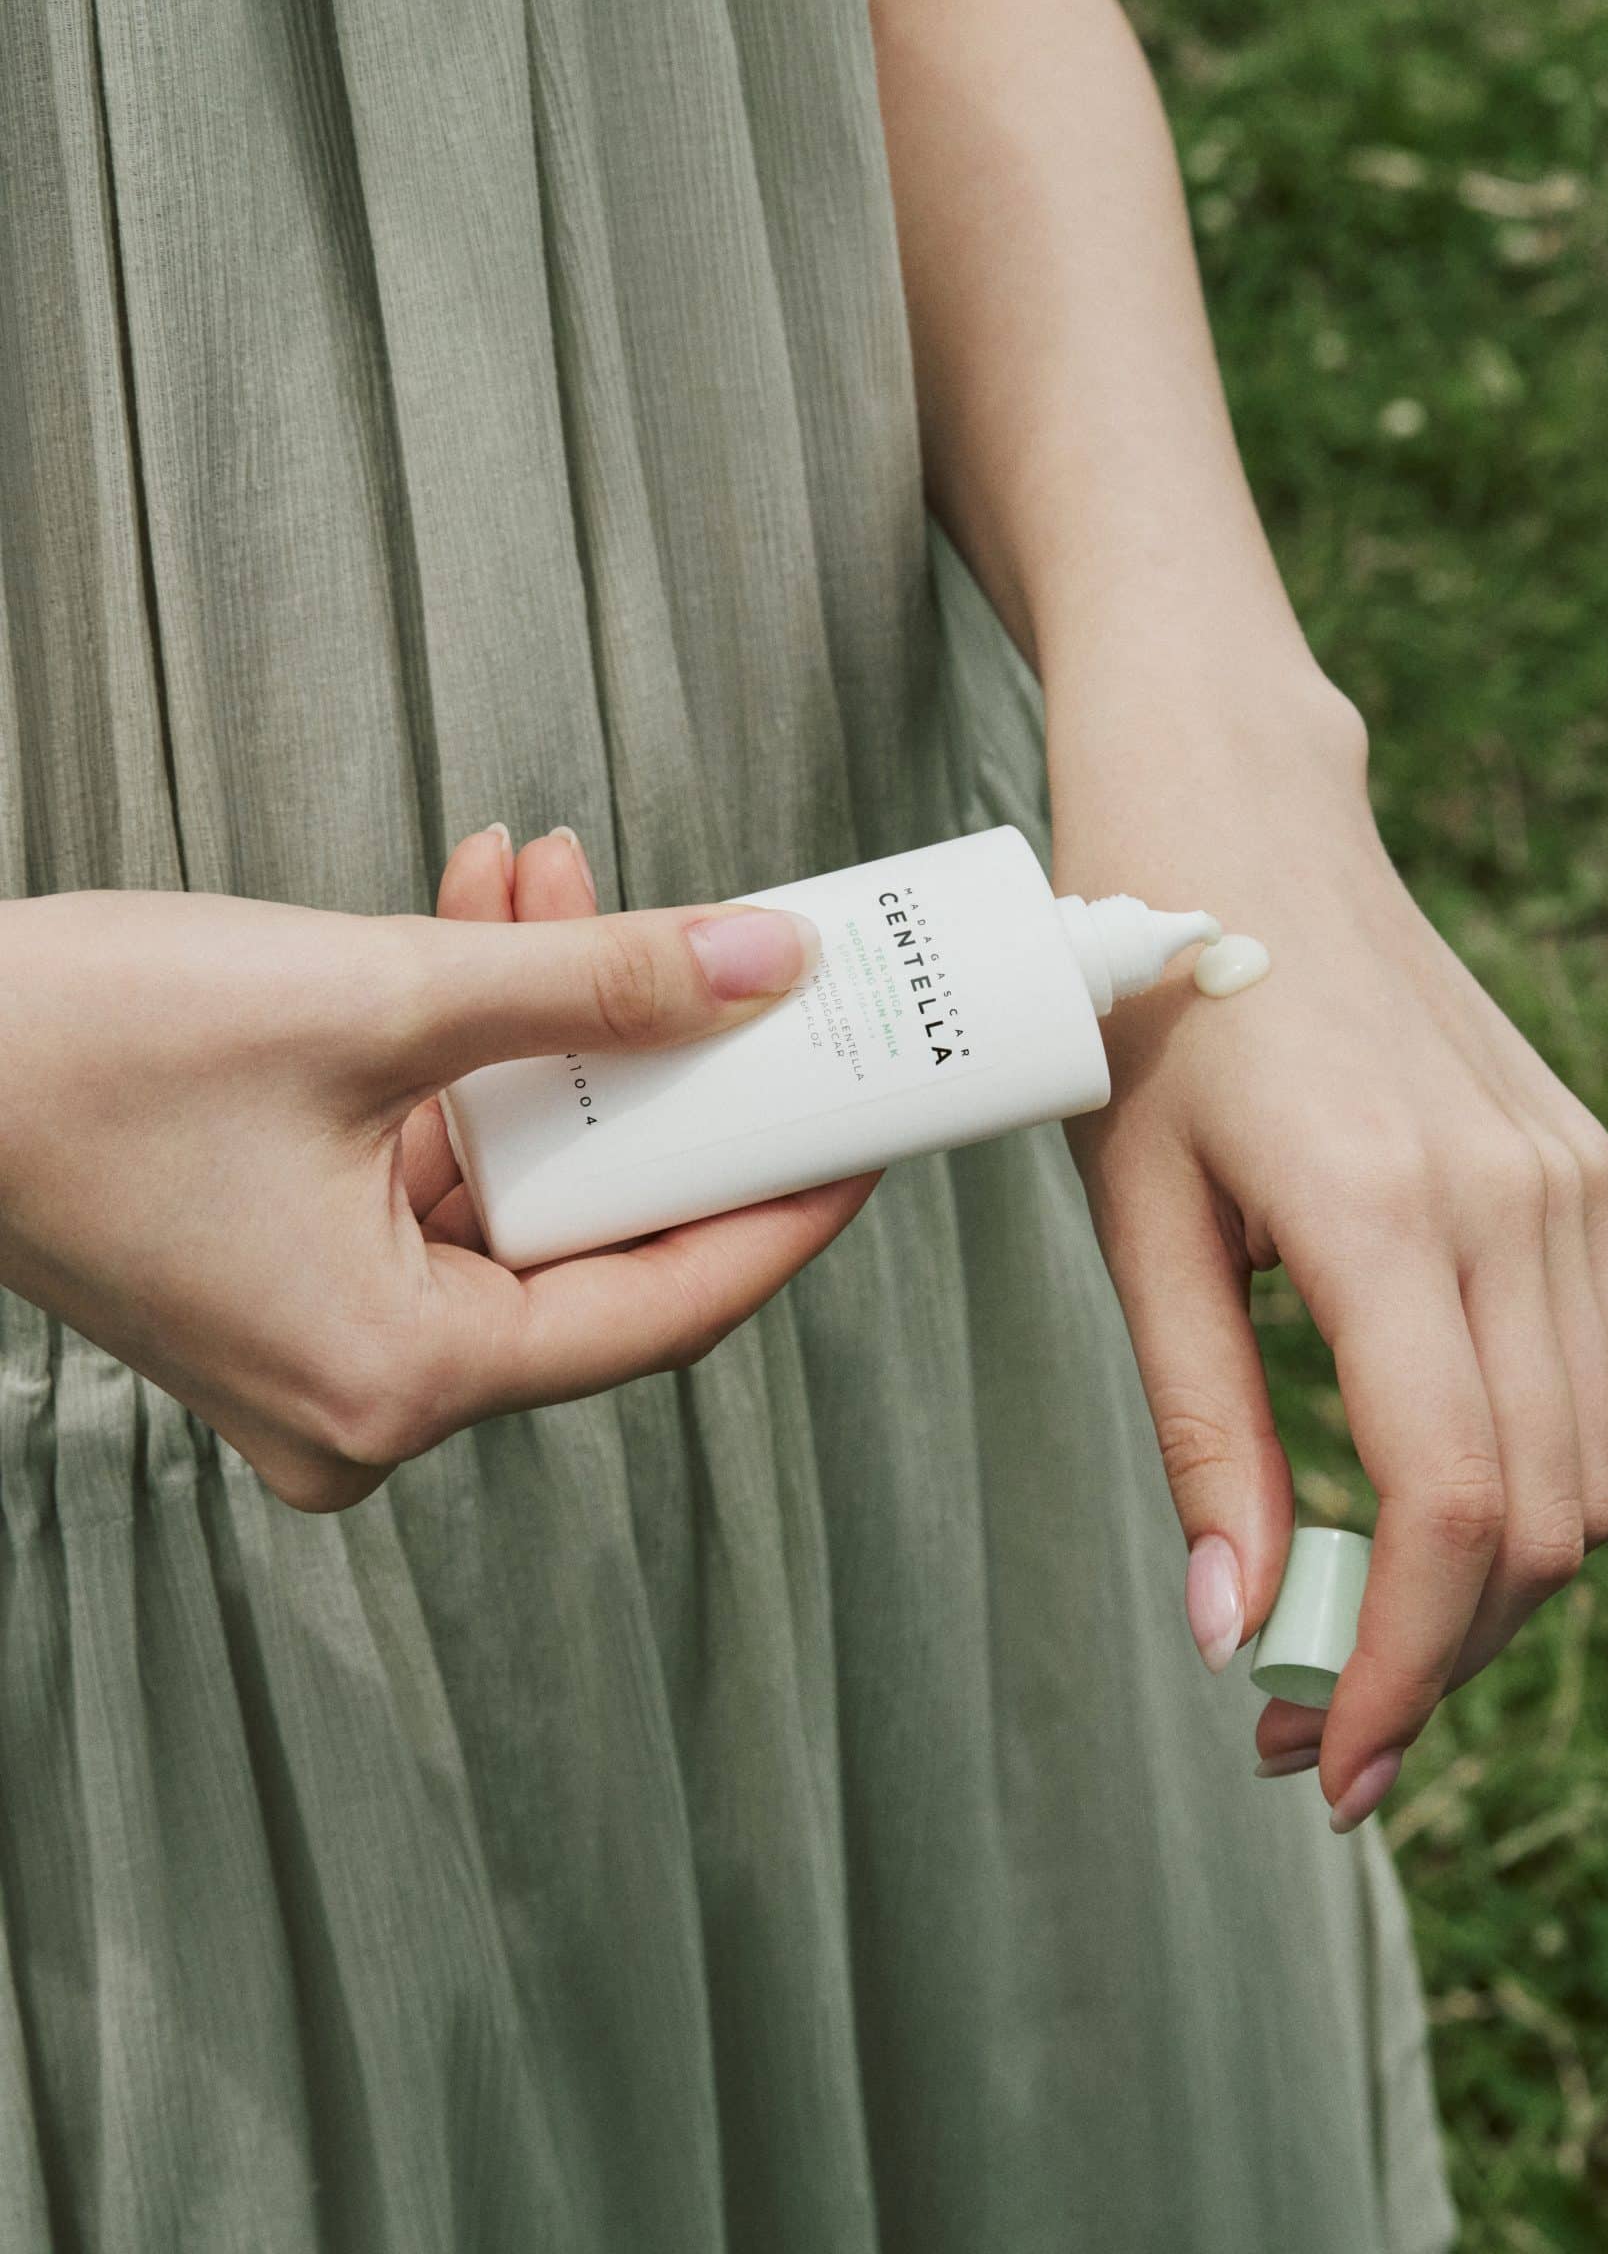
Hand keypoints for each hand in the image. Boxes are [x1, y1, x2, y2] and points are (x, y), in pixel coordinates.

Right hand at [0, 836, 873, 1512]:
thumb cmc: (76, 1051)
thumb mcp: (375, 999)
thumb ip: (590, 985)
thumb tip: (762, 964)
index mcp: (398, 1377)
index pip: (661, 1306)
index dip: (778, 1207)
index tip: (863, 1130)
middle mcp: (365, 1396)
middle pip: (583, 1234)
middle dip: (638, 1065)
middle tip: (726, 961)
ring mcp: (319, 1344)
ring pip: (501, 1180)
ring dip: (540, 1030)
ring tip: (556, 877)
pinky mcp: (282, 1278)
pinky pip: (421, 1171)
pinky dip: (460, 1058)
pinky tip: (487, 912)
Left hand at [1060, 717, 1607, 1831]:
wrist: (1239, 832)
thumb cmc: (1149, 1021)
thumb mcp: (1139, 1222)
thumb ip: (1199, 1425)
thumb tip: (1240, 1630)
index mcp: (1383, 1214)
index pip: (1448, 1512)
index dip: (1402, 1674)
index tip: (1329, 1766)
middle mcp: (1515, 1203)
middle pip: (1537, 1523)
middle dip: (1438, 1658)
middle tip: (1315, 1719)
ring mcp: (1571, 1183)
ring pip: (1591, 1472)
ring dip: (1488, 1582)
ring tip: (1360, 1616)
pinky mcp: (1585, 1170)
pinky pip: (1605, 1384)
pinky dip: (1533, 1477)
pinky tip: (1424, 1484)